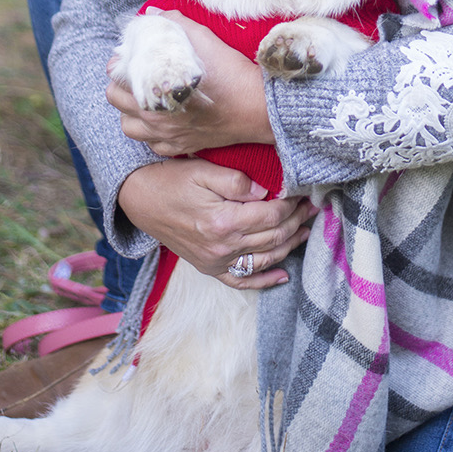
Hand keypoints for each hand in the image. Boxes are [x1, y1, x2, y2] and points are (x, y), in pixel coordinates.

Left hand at [107, 10, 273, 155]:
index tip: (126, 59)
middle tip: (133, 77)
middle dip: (120, 87)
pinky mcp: (182, 147)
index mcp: (155, 89)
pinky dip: (151, 134)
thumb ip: (174, 24)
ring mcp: (168, 135)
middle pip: (116, 102)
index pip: (116, 79)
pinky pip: (152, 145)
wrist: (259, 106)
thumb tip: (154, 14)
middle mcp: (155, 117)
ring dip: (130, 113)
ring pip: (128, 127)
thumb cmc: (231, 72)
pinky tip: (162, 120)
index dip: (118, 66)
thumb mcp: (203, 39)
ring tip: (142, 100)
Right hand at [117, 160, 316, 289]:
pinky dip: (265, 280)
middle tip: (312, 207)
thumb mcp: (204, 170)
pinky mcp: (209, 268)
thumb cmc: (172, 180)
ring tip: (306, 230)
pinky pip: (242, 281)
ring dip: (289, 246)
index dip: (291, 204)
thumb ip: (237, 181)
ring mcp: (215, 262)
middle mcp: (221, 247)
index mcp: (223, 221)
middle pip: (272, 238)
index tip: (303, 192)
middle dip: (296, 221)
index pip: (271, 216)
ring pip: (264, 259)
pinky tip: (283, 275)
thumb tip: (266, 192)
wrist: (140, 200)